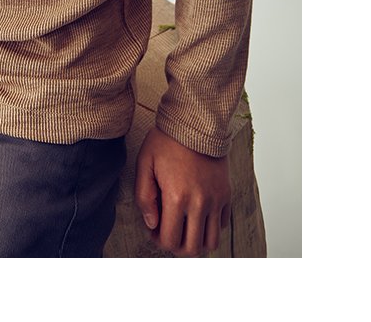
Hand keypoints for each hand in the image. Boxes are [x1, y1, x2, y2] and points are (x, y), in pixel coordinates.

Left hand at [134, 125, 230, 256]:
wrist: (195, 122)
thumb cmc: (167, 141)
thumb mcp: (145, 164)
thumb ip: (144, 197)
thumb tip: (151, 224)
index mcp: (176, 197)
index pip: (170, 240)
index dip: (158, 241)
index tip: (154, 229)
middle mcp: (199, 203)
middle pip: (191, 248)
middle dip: (176, 247)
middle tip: (168, 232)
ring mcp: (215, 200)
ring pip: (211, 242)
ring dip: (196, 242)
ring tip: (184, 228)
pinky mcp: (226, 195)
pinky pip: (222, 225)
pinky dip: (210, 227)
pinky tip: (197, 214)